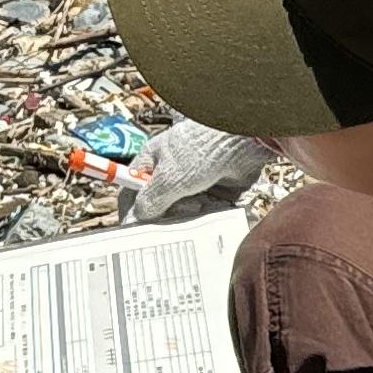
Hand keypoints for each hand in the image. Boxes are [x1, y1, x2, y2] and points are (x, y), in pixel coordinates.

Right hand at [122, 120, 276, 225]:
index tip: (133, 230)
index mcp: (153, 161)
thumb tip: (135, 219)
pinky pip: (203, 214)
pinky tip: (211, 206)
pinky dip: (206, 214)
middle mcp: (171, 173)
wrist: (241, 142)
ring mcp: (193, 184)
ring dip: (188, 214)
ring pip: (181, 213)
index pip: (132, 188)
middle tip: (174, 217)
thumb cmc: (199, 150)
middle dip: (165, 215)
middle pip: (158, 205)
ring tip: (199, 205)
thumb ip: (150, 201)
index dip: (130, 209)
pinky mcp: (213, 193)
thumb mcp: (169, 177)